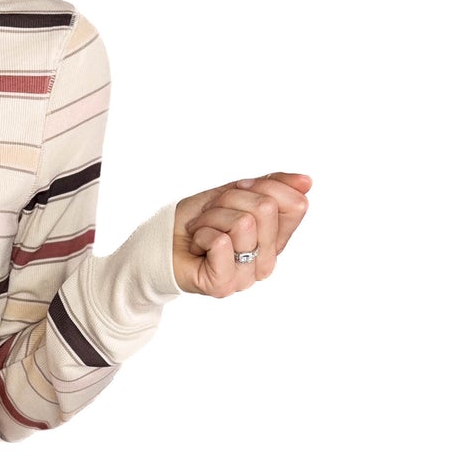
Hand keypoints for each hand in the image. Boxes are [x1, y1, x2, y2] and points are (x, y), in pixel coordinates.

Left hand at [171, 171, 311, 295]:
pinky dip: (201, 234)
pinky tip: (196, 247)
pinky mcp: (224, 285)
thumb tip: (307, 182)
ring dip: (212, 218)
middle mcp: (267, 261)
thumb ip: (270, 187)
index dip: (262, 187)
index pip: (296, 205)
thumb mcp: (234, 195)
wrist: (159, 243)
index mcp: (275, 240)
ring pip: (243, 223)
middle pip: (266, 208)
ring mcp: (247, 276)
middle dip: (230, 201)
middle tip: (211, 215)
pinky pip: (221, 242)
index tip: (236, 192)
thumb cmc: (196, 221)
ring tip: (201, 231)